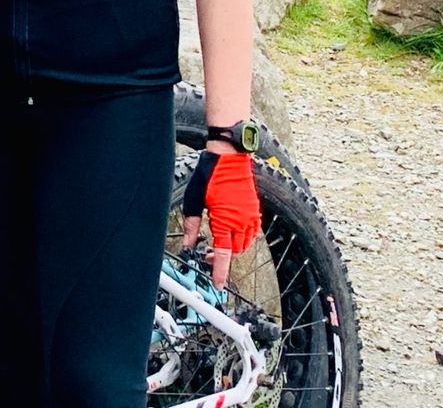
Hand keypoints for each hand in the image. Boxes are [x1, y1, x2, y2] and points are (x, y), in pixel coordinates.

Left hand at [178, 147, 261, 286]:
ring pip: (244, 244)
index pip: (223, 254)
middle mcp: (241, 222)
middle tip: (207, 256)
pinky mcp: (255, 211)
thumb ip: (191, 226)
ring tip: (218, 244)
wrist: (228, 158)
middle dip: (222, 258)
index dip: (220, 271)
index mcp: (225, 220)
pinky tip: (231, 232)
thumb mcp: (194, 201)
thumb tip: (187, 245)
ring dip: (232, 248)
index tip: (219, 284)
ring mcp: (251, 216)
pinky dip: (242, 238)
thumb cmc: (210, 175)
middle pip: (234, 251)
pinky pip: (251, 233)